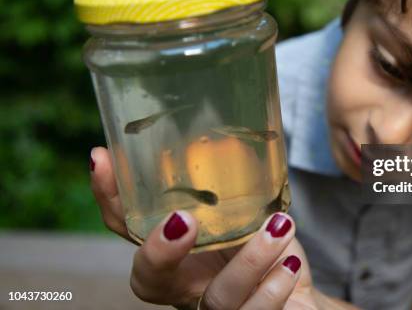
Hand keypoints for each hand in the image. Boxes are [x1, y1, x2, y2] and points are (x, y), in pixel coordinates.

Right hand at [89, 146, 324, 308]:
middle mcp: (187, 286)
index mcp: (176, 254)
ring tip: (279, 226)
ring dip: (249, 261)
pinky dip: (275, 286)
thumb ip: (231, 185)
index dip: (109, 198)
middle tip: (183, 219)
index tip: (103, 158)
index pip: (127, 229)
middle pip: (149, 281)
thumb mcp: (244, 211)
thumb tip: (222, 129)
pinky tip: (289, 259)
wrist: (298, 296)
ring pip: (219, 299)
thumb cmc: (262, 249)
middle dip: (157, 252)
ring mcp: (218, 307)